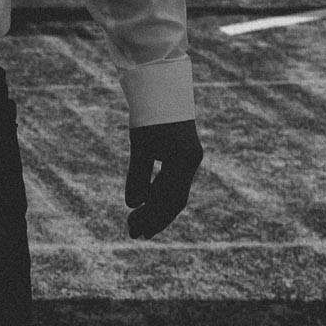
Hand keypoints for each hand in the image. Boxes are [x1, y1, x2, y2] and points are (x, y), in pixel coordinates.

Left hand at [124, 118, 201, 238]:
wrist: (164, 91)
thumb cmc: (150, 116)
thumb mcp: (140, 147)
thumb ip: (137, 176)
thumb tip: (133, 205)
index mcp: (183, 160)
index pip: (167, 199)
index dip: (150, 217)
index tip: (133, 229)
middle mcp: (192, 162)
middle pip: (174, 201)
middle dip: (154, 219)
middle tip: (133, 234)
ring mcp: (191, 160)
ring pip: (176, 195)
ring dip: (157, 212)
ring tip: (138, 227)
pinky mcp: (186, 158)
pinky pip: (175, 185)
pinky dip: (161, 199)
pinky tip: (146, 207)